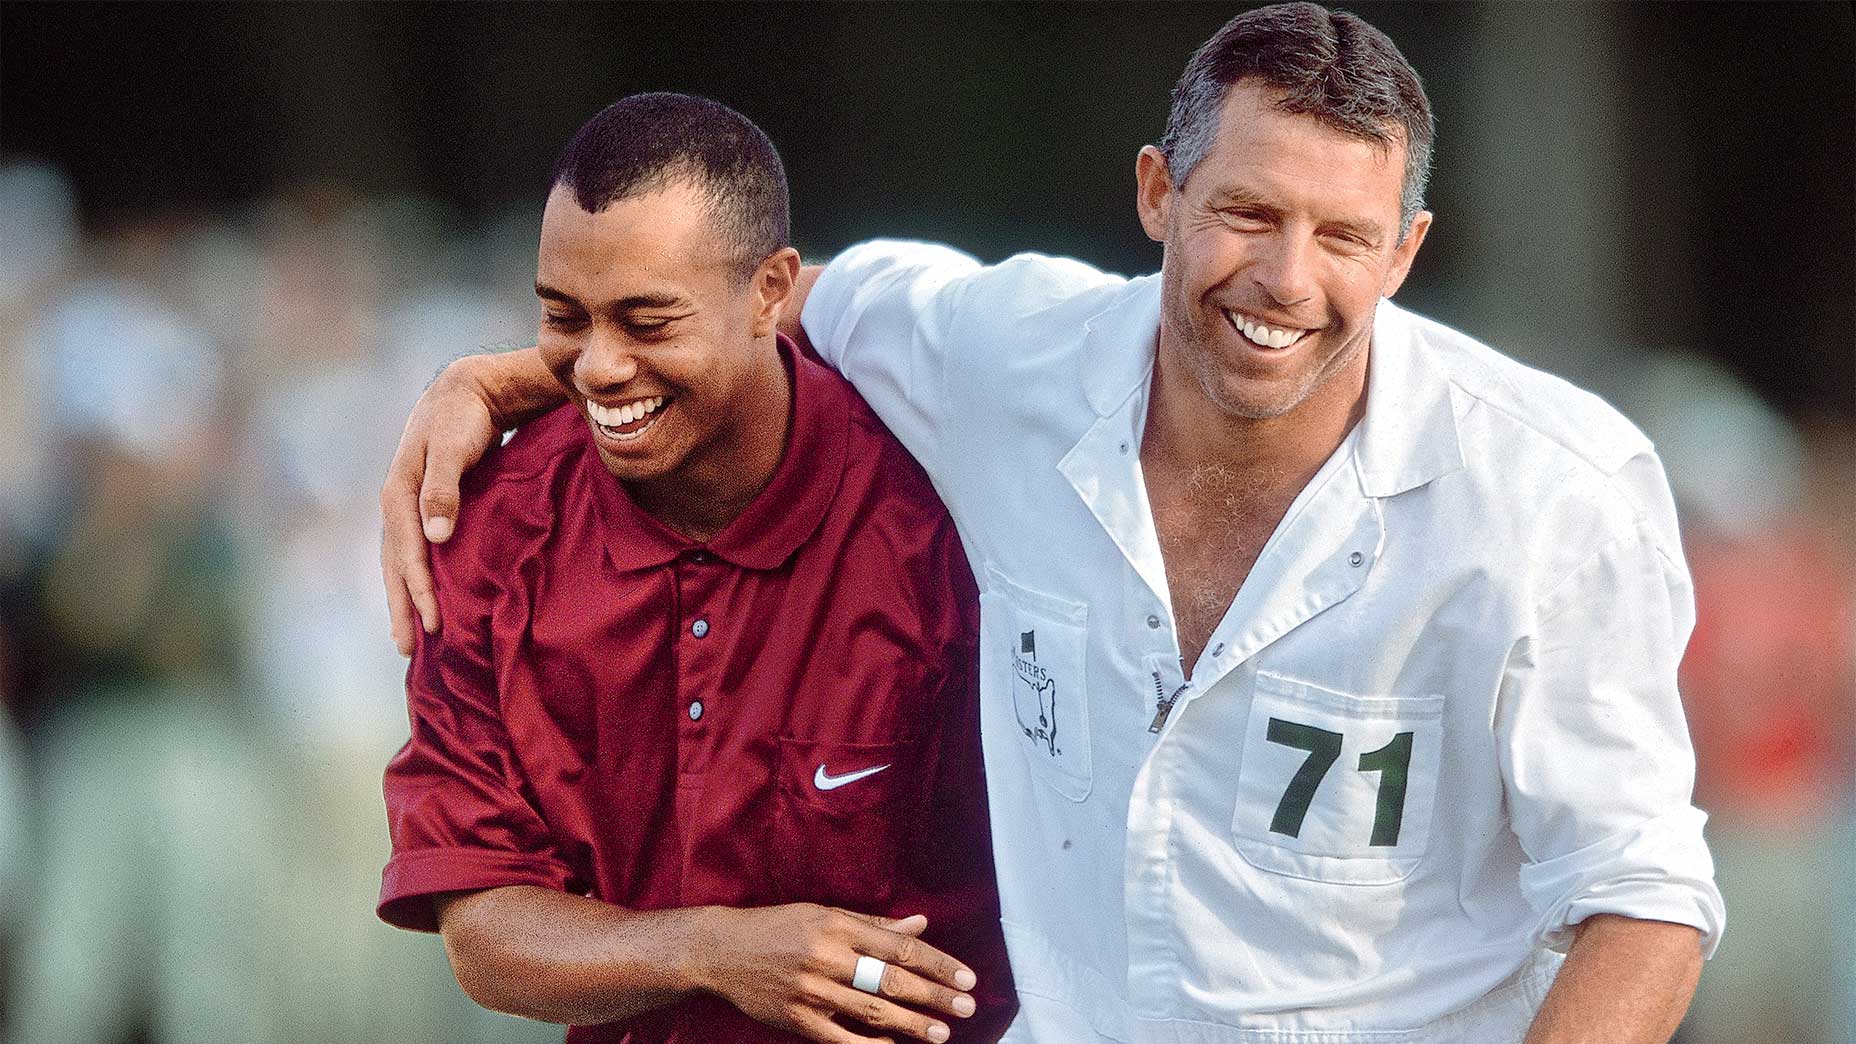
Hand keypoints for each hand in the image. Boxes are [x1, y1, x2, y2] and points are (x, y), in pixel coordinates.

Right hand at [380, 357, 501, 654]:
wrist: (466, 390)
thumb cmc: (463, 417)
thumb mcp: (453, 446)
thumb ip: (444, 488)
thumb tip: (435, 536)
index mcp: (398, 493)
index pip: (407, 553)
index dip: (418, 589)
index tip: (432, 624)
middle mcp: (396, 503)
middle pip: (394, 565)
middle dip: (401, 607)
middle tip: (408, 649)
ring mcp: (407, 506)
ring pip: (401, 561)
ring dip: (404, 598)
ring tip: (409, 638)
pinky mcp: (423, 506)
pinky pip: (415, 551)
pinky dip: (416, 578)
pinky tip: (425, 599)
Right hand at [693, 904, 979, 1043]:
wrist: (721, 951)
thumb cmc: (779, 927)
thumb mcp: (826, 914)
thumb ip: (875, 924)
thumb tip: (921, 924)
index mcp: (837, 925)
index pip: (900, 946)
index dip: (937, 963)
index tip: (966, 977)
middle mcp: (826, 956)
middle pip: (892, 981)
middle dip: (934, 996)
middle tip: (967, 1007)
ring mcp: (810, 991)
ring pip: (872, 1012)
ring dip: (912, 1025)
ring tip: (942, 1033)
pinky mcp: (795, 1020)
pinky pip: (840, 1039)